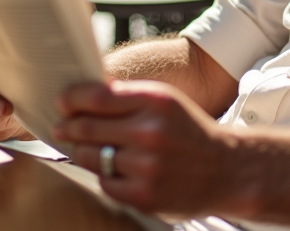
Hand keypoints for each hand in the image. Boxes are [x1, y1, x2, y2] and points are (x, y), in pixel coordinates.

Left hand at [55, 80, 247, 217]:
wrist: (227, 169)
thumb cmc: (189, 131)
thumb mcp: (166, 102)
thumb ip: (128, 96)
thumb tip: (83, 93)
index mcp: (156, 101)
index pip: (97, 97)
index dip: (72, 99)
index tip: (62, 103)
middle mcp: (150, 132)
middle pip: (87, 127)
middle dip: (69, 127)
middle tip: (63, 127)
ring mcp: (146, 166)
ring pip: (91, 156)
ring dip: (83, 151)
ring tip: (88, 148)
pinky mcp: (143, 195)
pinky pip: (104, 182)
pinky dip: (106, 175)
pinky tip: (117, 168)